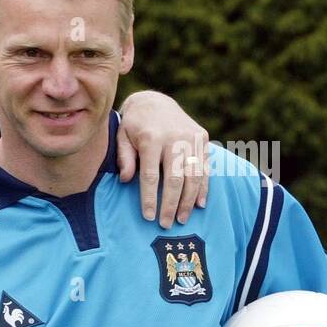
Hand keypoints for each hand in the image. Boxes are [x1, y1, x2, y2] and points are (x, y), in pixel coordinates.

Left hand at [117, 90, 209, 227]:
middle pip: (175, 179)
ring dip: (188, 200)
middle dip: (171, 204)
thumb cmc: (133, 126)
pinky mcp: (202, 138)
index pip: (150, 176)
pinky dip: (203, 187)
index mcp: (151, 138)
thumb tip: (126, 181)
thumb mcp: (121, 137)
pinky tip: (199, 204)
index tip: (148, 217)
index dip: (150, 198)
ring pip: (194, 175)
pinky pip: (205, 167)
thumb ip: (124, 158)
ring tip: (182, 219)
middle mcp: (174, 138)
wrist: (153, 101)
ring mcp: (191, 137)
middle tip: (167, 224)